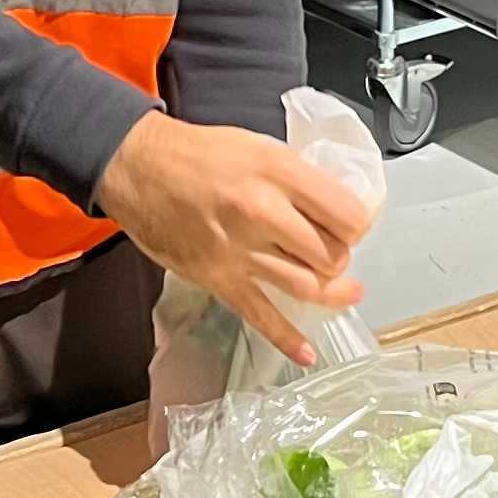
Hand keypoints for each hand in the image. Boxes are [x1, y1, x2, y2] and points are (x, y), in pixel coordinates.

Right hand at [95, 114, 371, 366]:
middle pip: (332, 254)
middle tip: (336, 251)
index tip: (354, 224)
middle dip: (342, 257)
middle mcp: (263, 214)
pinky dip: (287, 338)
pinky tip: (307, 352)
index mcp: (278, 174)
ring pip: (306, 287)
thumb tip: (332, 205)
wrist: (138, 168)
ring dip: (329, 292)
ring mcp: (241, 251)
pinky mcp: (219, 279)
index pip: (348, 214)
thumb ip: (297, 177)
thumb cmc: (197, 154)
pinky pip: (261, 316)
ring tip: (342, 290)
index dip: (359, 223)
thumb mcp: (259, 146)